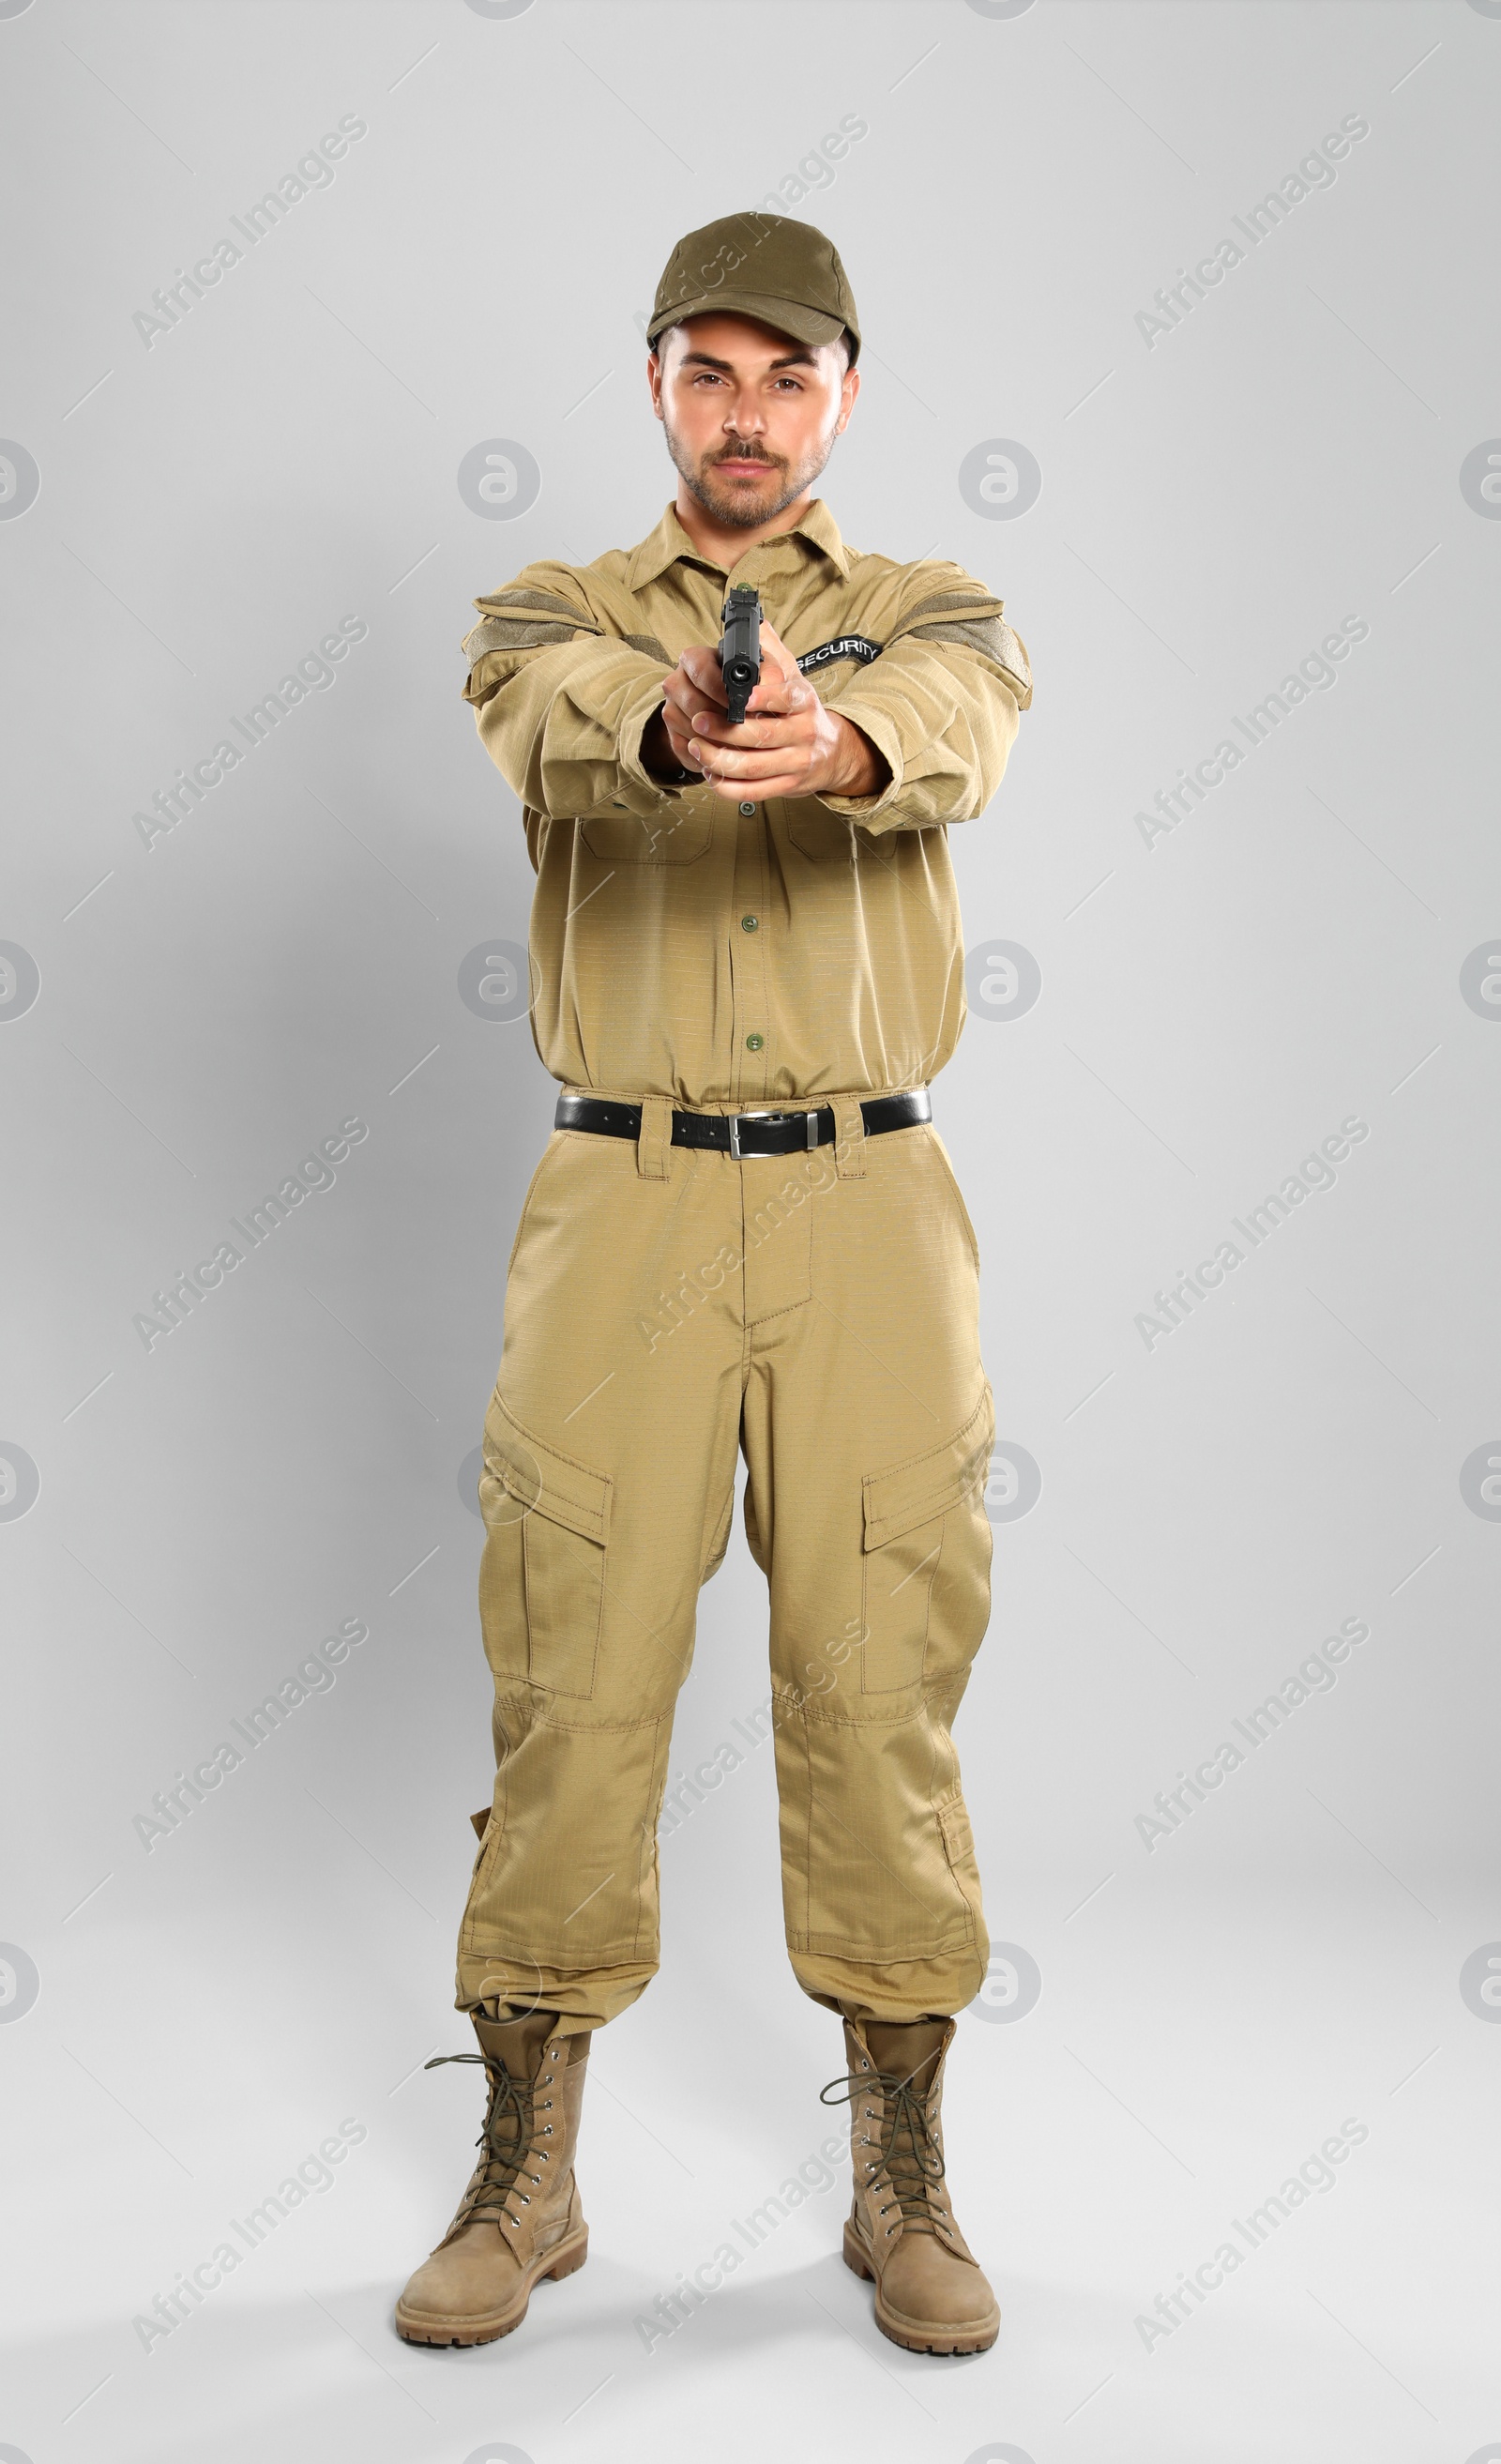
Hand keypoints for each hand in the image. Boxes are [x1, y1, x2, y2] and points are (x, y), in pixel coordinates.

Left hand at [655, 619, 888, 802]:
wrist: (834, 752)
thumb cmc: (802, 710)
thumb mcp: (794, 675)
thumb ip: (771, 649)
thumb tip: (753, 619)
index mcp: (804, 702)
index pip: (786, 698)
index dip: (763, 698)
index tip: (738, 697)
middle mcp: (804, 733)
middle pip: (764, 736)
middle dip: (727, 731)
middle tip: (699, 722)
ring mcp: (797, 762)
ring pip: (756, 767)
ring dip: (721, 760)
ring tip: (698, 749)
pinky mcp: (788, 786)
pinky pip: (756, 791)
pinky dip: (730, 787)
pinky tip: (711, 775)